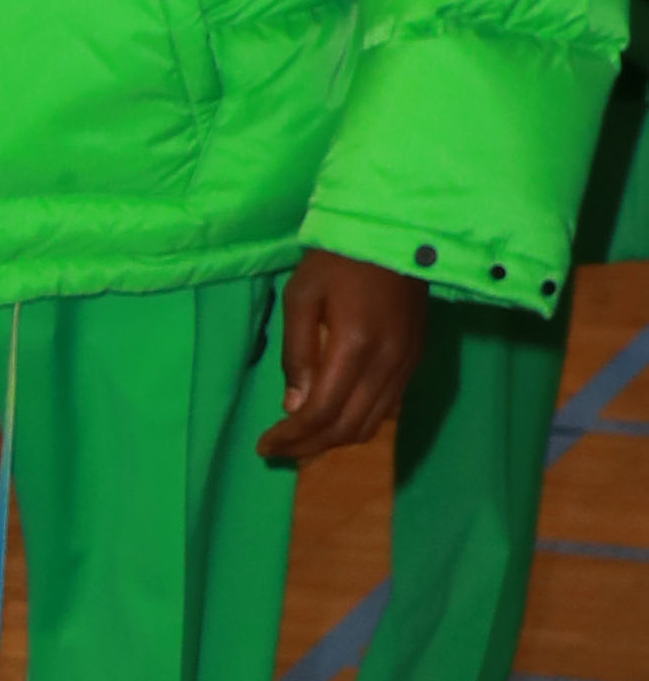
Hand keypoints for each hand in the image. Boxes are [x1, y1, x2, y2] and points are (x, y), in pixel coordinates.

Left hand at [258, 250, 429, 468]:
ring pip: (370, 425)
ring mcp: (407, 363)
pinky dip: (356, 422)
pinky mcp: (416, 358)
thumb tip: (294, 407)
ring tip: (300, 441)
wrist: (395, 231)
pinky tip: (331, 418)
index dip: (292, 437)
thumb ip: (297, 354)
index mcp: (355, 347)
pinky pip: (387, 407)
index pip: (322, 413)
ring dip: (333, 440)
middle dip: (308, 446)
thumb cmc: (337, 259)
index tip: (264, 446)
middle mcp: (388, 363)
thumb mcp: (301, 297)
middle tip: (277, 449)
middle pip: (347, 428)